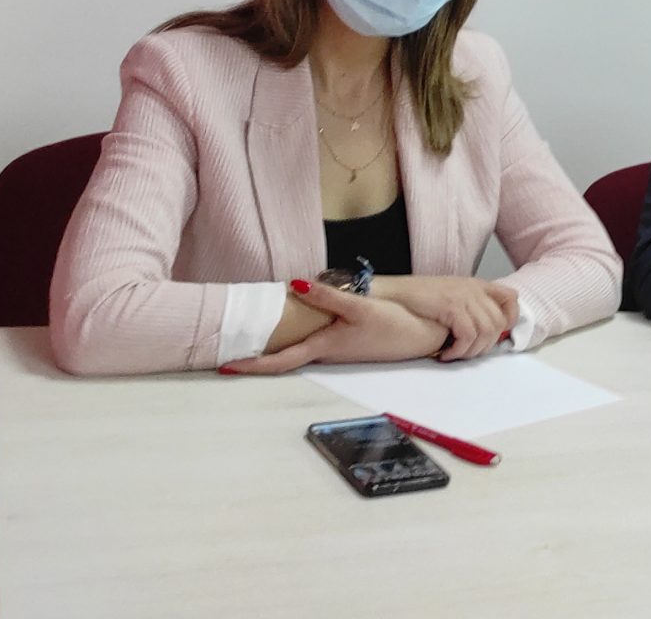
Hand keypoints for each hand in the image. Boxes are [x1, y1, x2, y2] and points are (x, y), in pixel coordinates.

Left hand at [221, 281, 447, 374]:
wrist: (423, 337)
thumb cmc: (395, 326)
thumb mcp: (362, 308)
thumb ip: (329, 296)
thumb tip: (296, 284)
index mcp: (324, 347)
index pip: (279, 362)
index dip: (252, 365)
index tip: (226, 366)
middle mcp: (325, 352)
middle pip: (283, 358)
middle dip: (257, 357)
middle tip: (230, 349)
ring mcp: (336, 349)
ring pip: (296, 351)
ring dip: (274, 350)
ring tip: (252, 338)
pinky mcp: (346, 343)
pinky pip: (310, 344)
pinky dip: (293, 340)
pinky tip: (292, 328)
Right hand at [373, 276, 519, 360]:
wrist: (389, 293)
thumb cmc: (414, 300)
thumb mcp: (448, 297)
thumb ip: (468, 308)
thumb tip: (483, 333)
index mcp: (476, 284)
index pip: (512, 299)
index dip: (510, 320)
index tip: (496, 337)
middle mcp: (473, 288)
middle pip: (499, 322)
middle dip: (486, 345)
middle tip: (467, 354)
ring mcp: (463, 296)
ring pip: (487, 332)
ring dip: (472, 351)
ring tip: (455, 356)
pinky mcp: (451, 306)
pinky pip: (468, 335)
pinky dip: (460, 350)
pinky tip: (446, 354)